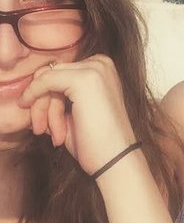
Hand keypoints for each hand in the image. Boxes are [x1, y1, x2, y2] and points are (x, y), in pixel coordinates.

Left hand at [18, 55, 135, 174]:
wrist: (115, 159)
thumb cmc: (97, 140)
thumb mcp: (76, 110)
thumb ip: (58, 94)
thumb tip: (30, 89)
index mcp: (103, 67)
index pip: (61, 72)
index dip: (48, 98)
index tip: (47, 125)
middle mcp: (101, 63)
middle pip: (52, 73)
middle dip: (43, 103)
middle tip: (43, 130)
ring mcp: (94, 69)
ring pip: (46, 78)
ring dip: (43, 109)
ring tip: (54, 135)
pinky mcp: (83, 79)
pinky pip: (44, 81)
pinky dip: (36, 101)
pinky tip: (44, 126)